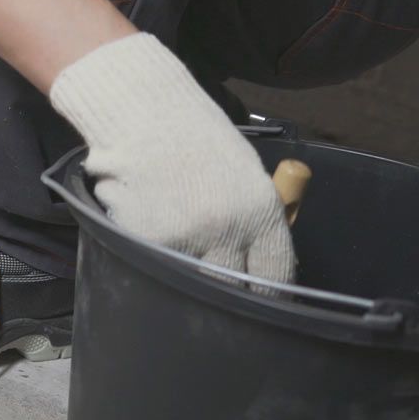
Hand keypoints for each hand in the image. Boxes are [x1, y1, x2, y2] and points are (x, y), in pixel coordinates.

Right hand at [51, 34, 294, 282]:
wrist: (144, 115)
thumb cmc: (198, 141)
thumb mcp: (246, 178)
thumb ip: (255, 223)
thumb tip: (257, 267)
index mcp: (261, 212)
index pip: (274, 275)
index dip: (267, 296)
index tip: (259, 304)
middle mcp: (227, 230)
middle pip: (233, 289)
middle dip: (227, 294)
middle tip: (219, 292)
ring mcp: (184, 238)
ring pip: (190, 283)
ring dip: (187, 277)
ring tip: (180, 248)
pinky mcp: (145, 242)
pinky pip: (155, 264)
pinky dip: (153, 256)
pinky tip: (153, 226)